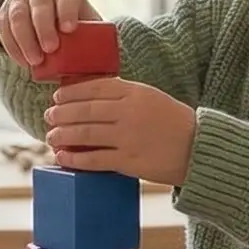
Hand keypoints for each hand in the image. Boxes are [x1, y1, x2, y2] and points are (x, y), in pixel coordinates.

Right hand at [0, 0, 99, 69]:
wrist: (43, 8)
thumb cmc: (70, 19)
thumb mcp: (82, 19)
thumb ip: (92, 35)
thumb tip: (106, 66)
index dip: (66, 11)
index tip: (69, 29)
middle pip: (39, 4)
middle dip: (44, 27)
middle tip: (51, 49)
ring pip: (17, 15)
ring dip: (25, 40)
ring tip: (35, 61)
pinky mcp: (4, 12)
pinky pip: (3, 27)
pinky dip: (12, 46)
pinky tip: (22, 61)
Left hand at [45, 78, 195, 186]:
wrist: (200, 149)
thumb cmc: (174, 123)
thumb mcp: (152, 98)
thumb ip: (125, 95)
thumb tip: (90, 96)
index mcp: (136, 92)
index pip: (95, 87)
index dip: (71, 92)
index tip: (57, 96)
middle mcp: (130, 112)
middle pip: (85, 110)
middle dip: (61, 113)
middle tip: (49, 116)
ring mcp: (128, 137)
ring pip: (85, 133)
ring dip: (63, 135)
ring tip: (51, 136)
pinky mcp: (129, 161)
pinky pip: (94, 159)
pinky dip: (74, 159)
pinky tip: (63, 157)